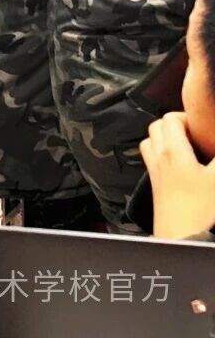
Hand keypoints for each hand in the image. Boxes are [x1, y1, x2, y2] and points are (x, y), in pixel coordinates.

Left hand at [140, 112, 214, 238]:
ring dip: (165, 137)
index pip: (170, 118)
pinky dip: (160, 154)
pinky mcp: (155, 186)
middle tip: (196, 133)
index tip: (202, 125)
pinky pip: (151, 159)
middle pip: (157, 127)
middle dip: (175, 124)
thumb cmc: (201, 210)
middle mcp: (158, 158)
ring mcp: (154, 172)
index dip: (187, 116)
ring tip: (187, 145)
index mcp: (173, 151)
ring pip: (151, 142)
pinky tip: (180, 165)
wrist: (181, 238)